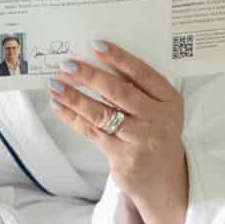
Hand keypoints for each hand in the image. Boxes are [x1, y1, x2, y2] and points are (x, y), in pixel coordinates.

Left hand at [47, 42, 189, 223]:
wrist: (164, 178)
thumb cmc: (155, 132)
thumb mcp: (158, 108)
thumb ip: (138, 88)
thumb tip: (97, 62)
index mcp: (169, 100)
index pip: (143, 74)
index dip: (119, 58)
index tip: (96, 45)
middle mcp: (157, 119)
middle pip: (119, 92)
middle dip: (90, 76)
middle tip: (67, 64)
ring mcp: (140, 140)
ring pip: (102, 114)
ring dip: (75, 98)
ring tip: (55, 85)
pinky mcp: (123, 157)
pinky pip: (92, 132)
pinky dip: (73, 118)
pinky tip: (59, 106)